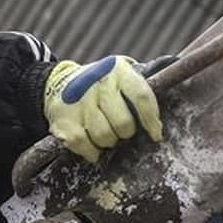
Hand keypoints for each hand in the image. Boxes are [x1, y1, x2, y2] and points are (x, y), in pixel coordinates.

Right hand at [43, 55, 161, 162]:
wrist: (58, 81)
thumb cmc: (101, 85)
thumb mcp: (122, 75)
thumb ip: (140, 88)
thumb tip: (165, 105)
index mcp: (119, 71)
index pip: (141, 97)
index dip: (151, 120)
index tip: (156, 135)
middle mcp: (99, 83)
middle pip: (123, 123)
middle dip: (125, 132)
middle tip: (121, 130)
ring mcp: (80, 101)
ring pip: (104, 136)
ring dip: (108, 141)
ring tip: (105, 134)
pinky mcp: (64, 119)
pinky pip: (84, 145)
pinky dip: (91, 151)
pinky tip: (92, 146)